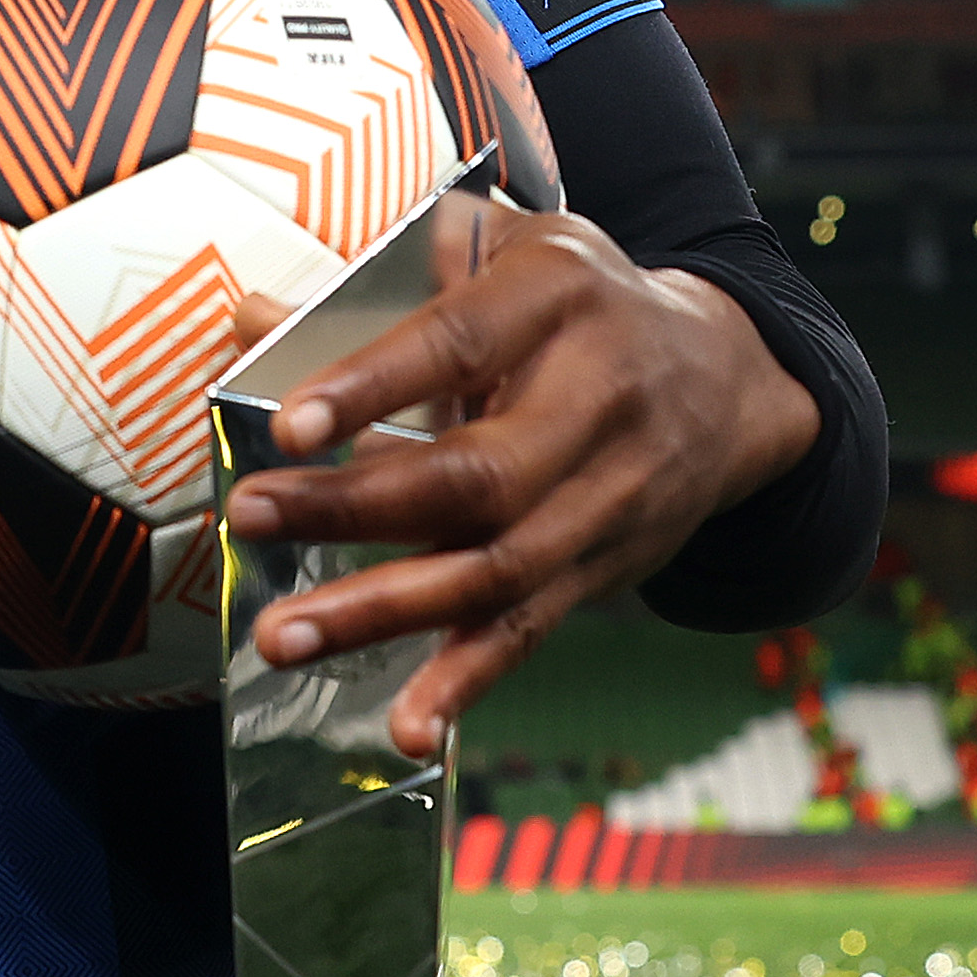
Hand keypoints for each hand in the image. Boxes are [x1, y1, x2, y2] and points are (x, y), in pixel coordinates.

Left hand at [218, 210, 818, 756]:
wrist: (727, 374)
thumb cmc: (577, 301)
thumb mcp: (500, 250)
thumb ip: (378, 280)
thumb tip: (253, 320)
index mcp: (560, 296)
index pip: (458, 344)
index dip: (372, 387)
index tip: (289, 426)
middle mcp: (596, 400)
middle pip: (474, 473)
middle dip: (354, 507)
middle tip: (248, 517)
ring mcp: (609, 496)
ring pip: (494, 568)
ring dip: (381, 611)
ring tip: (283, 634)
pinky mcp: (605, 568)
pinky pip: (531, 631)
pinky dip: (467, 684)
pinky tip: (409, 726)